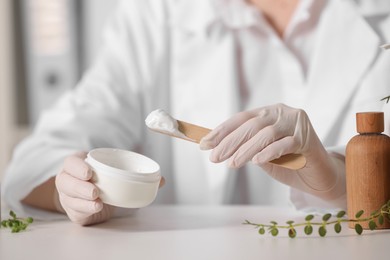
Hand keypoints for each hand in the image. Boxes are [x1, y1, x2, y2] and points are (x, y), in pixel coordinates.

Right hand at [55, 152, 165, 225]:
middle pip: (65, 182)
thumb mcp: (114, 173)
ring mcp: (68, 196)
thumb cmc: (103, 180)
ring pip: (69, 198)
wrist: (90, 196)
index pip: (70, 162)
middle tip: (96, 191)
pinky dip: (85, 210)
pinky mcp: (72, 210)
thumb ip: (135, 173)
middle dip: (80, 187)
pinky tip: (95, 209)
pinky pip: (74, 211)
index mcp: (77, 164)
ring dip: (83, 201)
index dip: (77, 167)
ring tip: (98, 203)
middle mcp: (68, 179)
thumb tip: (162, 180)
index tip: (90, 172)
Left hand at [199, 103, 344, 200]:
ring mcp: (296, 123)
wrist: (319, 175)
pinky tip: (256, 162)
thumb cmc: (288, 163)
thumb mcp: (261, 154)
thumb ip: (246, 148)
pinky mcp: (308, 138)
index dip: (222, 131)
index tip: (205, 144)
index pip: (241, 118)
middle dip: (230, 141)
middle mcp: (282, 113)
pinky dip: (269, 152)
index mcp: (269, 113)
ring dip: (246, 149)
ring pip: (266, 133)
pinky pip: (285, 144)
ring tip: (232, 164)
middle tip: (214, 157)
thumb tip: (217, 148)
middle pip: (252, 124)